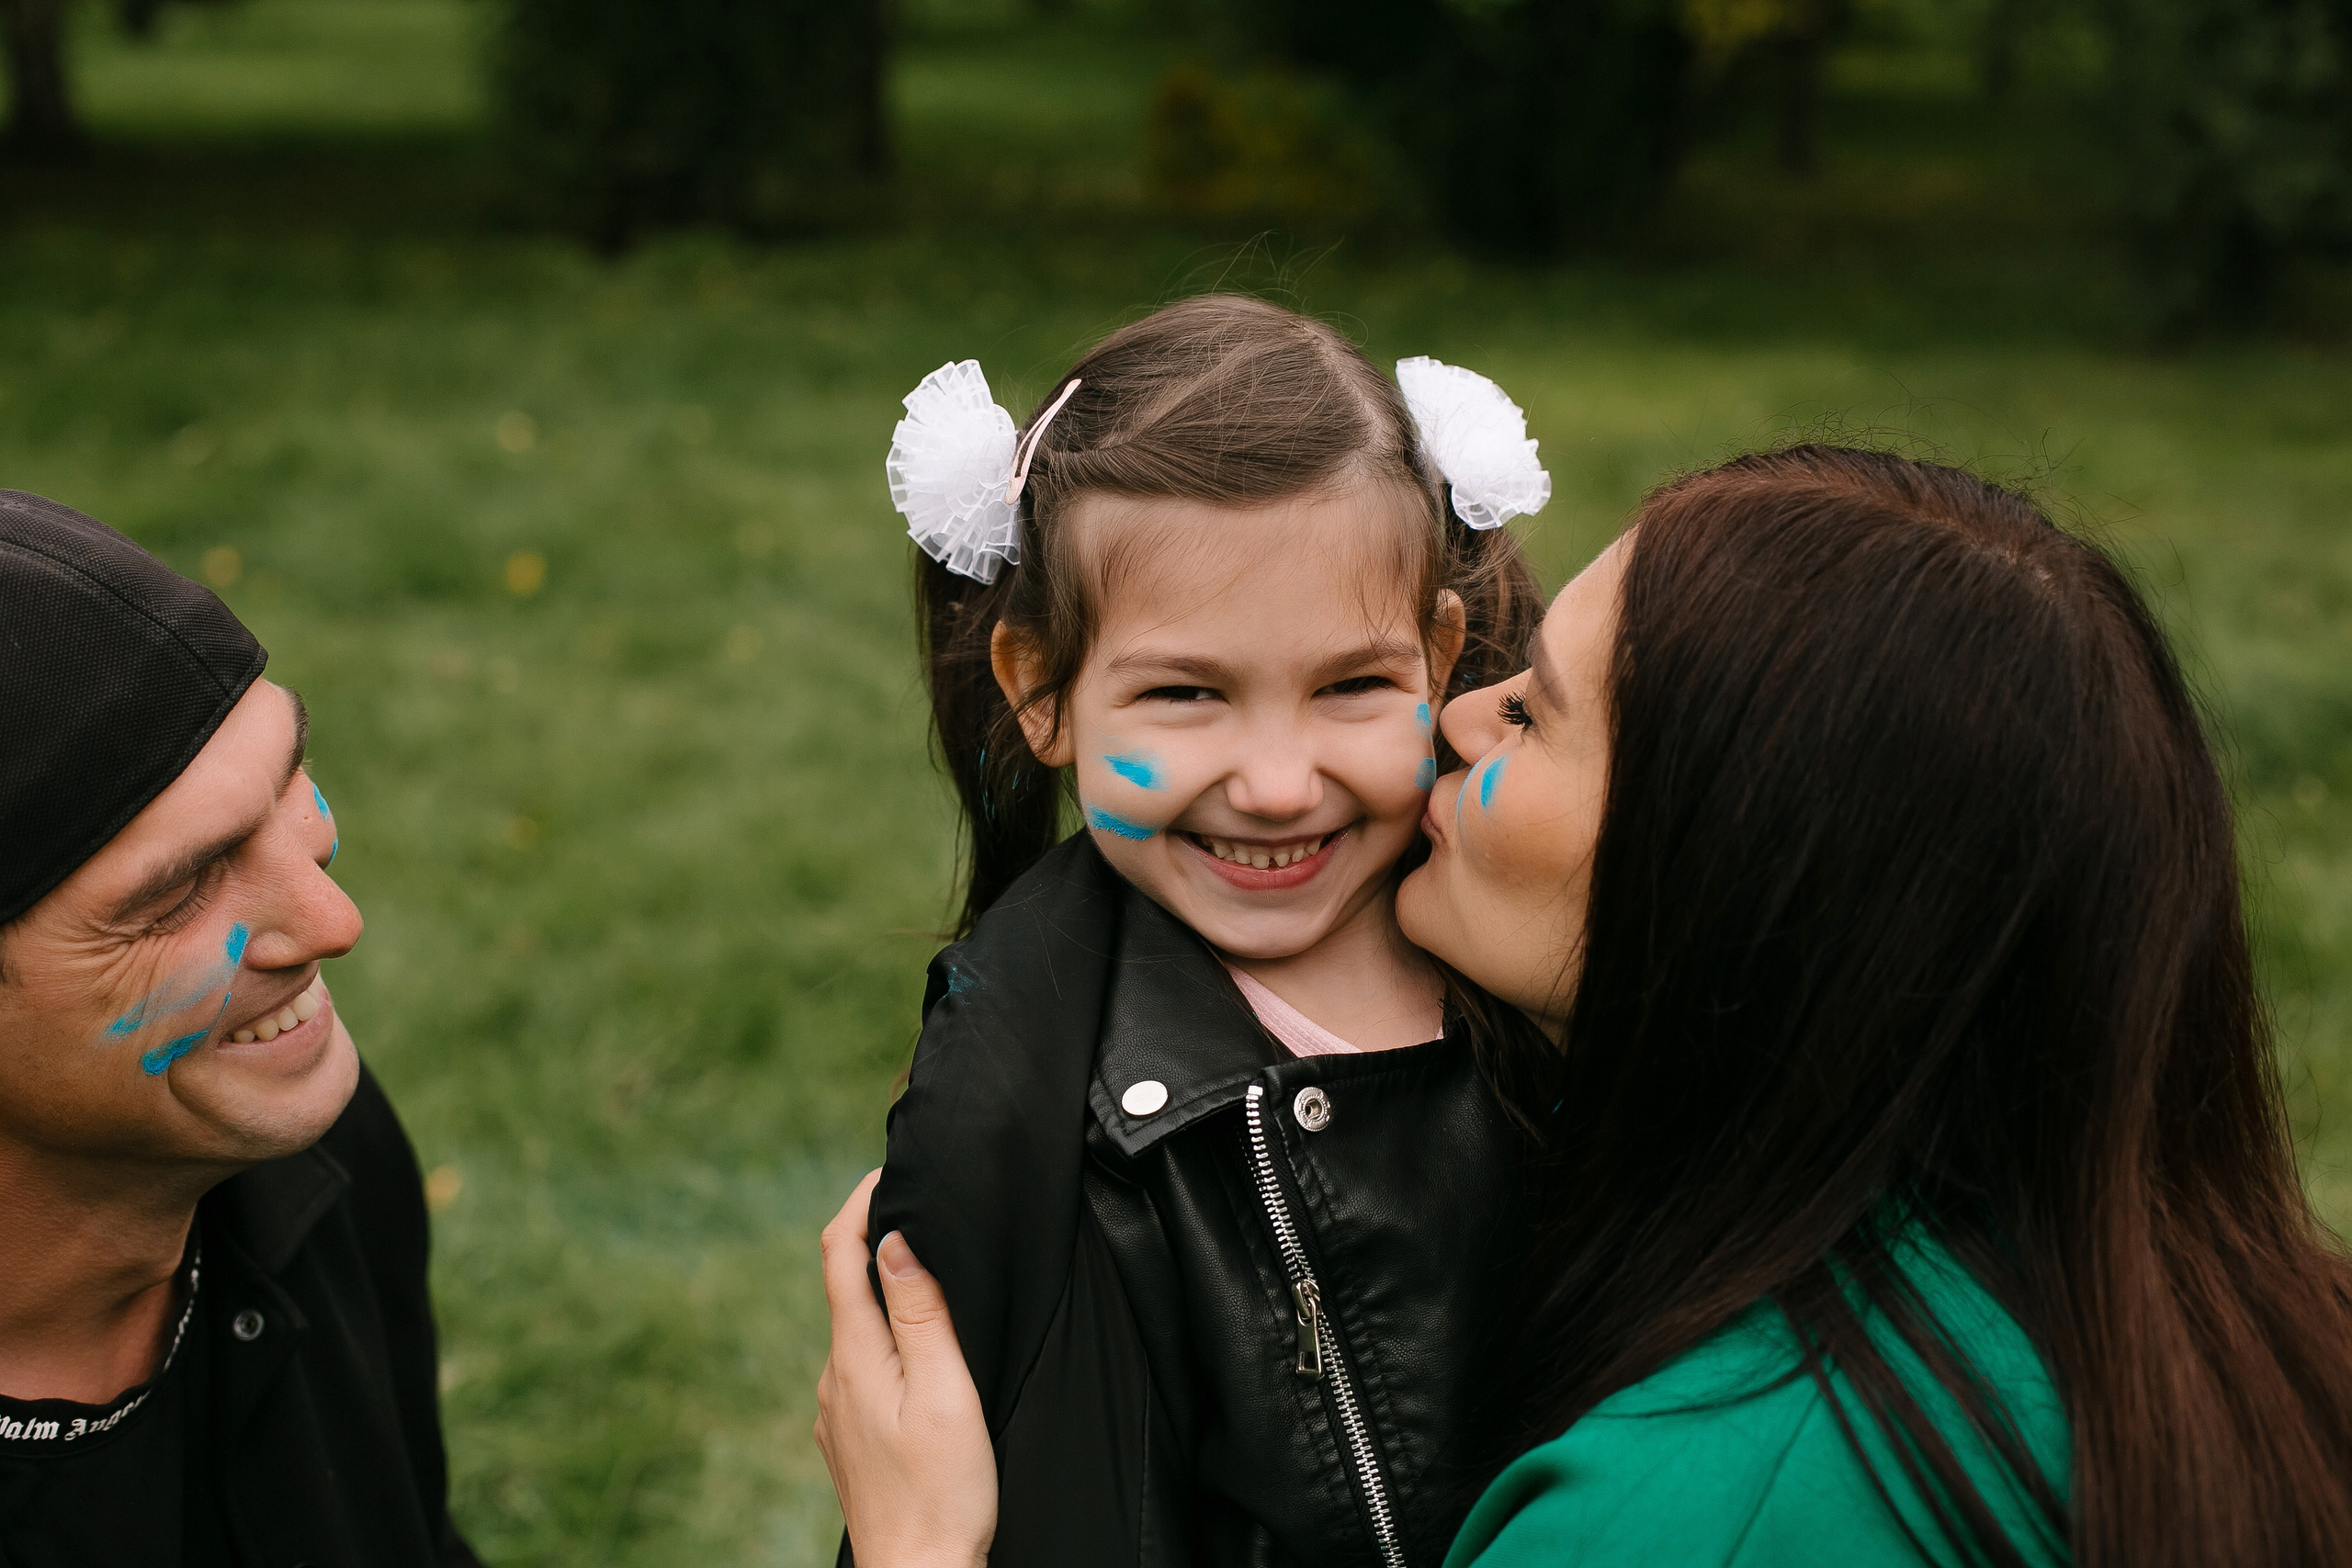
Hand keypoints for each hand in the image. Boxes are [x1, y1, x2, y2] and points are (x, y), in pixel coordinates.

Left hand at [814, 1169, 997, 1567]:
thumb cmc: (945, 1491)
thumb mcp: (945, 1391)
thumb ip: (921, 1313)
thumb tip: (896, 1239)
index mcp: (854, 1356)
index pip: (839, 1253)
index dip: (860, 1202)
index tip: (889, 1171)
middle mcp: (833, 1378)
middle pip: (848, 1288)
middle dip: (882, 1245)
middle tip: (928, 1215)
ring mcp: (836, 1413)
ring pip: (858, 1333)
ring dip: (888, 1300)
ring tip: (937, 1286)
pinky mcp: (849, 1440)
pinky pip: (863, 1371)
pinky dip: (889, 1346)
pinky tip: (925, 1364)